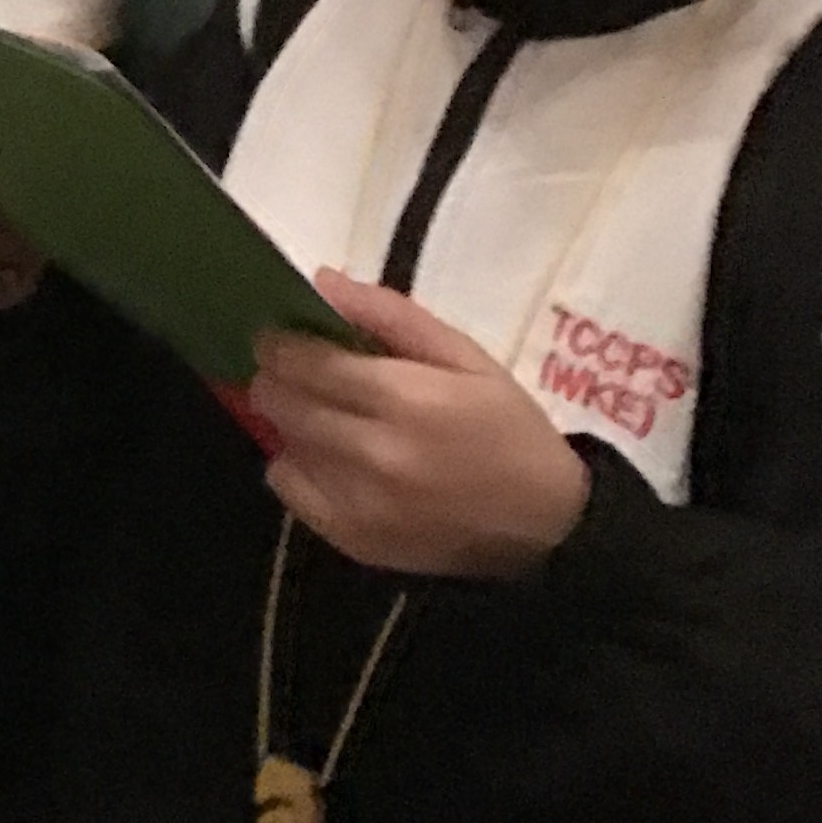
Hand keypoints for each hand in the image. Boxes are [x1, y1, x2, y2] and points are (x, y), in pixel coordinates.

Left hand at [247, 274, 591, 577]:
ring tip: (322, 412)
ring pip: (282, 444)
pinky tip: (330, 457)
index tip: (278, 333)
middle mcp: (375, 453)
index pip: (307, 361)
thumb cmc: (507, 427)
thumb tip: (323, 282)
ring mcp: (360, 503)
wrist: (545, 523)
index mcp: (407, 398)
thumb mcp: (466, 356)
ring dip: (289, 420)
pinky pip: (289, 490)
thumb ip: (392, 315)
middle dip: (276, 377)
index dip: (279, 342)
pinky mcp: (354, 540)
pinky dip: (297, 466)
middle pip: (283, 402)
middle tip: (296, 369)